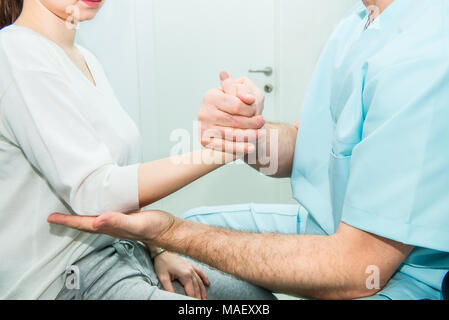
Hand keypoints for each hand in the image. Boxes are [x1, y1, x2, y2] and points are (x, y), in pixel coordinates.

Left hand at [47, 210, 175, 243]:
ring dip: (83, 215)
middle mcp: (111, 226)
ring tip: (73, 209)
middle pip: (86, 223)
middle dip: (70, 219)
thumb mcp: (137, 223)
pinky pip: (107, 213)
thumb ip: (118, 222)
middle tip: (56, 216)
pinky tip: (100, 205)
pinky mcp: (126, 216)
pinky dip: (99, 210)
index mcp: (110, 227)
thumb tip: (97, 221)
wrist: (168, 229)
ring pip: (95, 218)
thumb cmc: (154, 228)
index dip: (67, 221)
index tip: (51, 218)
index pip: (84, 224)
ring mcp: (119, 222)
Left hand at [154, 251, 209, 299]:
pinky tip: (208, 284)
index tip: (194, 304)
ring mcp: (191, 267)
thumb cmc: (162, 263)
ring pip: (199, 281)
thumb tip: (173, 297)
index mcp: (185, 274)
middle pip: (196, 287)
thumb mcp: (163, 277)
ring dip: (203, 290)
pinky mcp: (190, 265)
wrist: (162, 251)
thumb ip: (169, 288)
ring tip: (205, 298)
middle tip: (201, 303)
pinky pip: (200, 272)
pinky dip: (204, 278)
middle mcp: (190, 271)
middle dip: (199, 296)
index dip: (193, 298)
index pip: (191, 290)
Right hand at [199, 71, 265, 153]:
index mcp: (211, 96)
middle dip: (252, 123)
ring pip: (232, 134)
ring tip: (262, 133)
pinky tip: (251, 148)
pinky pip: (225, 146)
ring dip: (250, 135)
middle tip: (262, 122)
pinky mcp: (205, 141)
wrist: (225, 119)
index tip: (257, 111)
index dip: (250, 110)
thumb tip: (249, 99)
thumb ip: (244, 90)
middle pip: (235, 121)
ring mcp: (204, 127)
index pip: (236, 106)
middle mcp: (204, 111)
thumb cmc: (235, 103)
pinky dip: (240, 148)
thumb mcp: (241, 90)